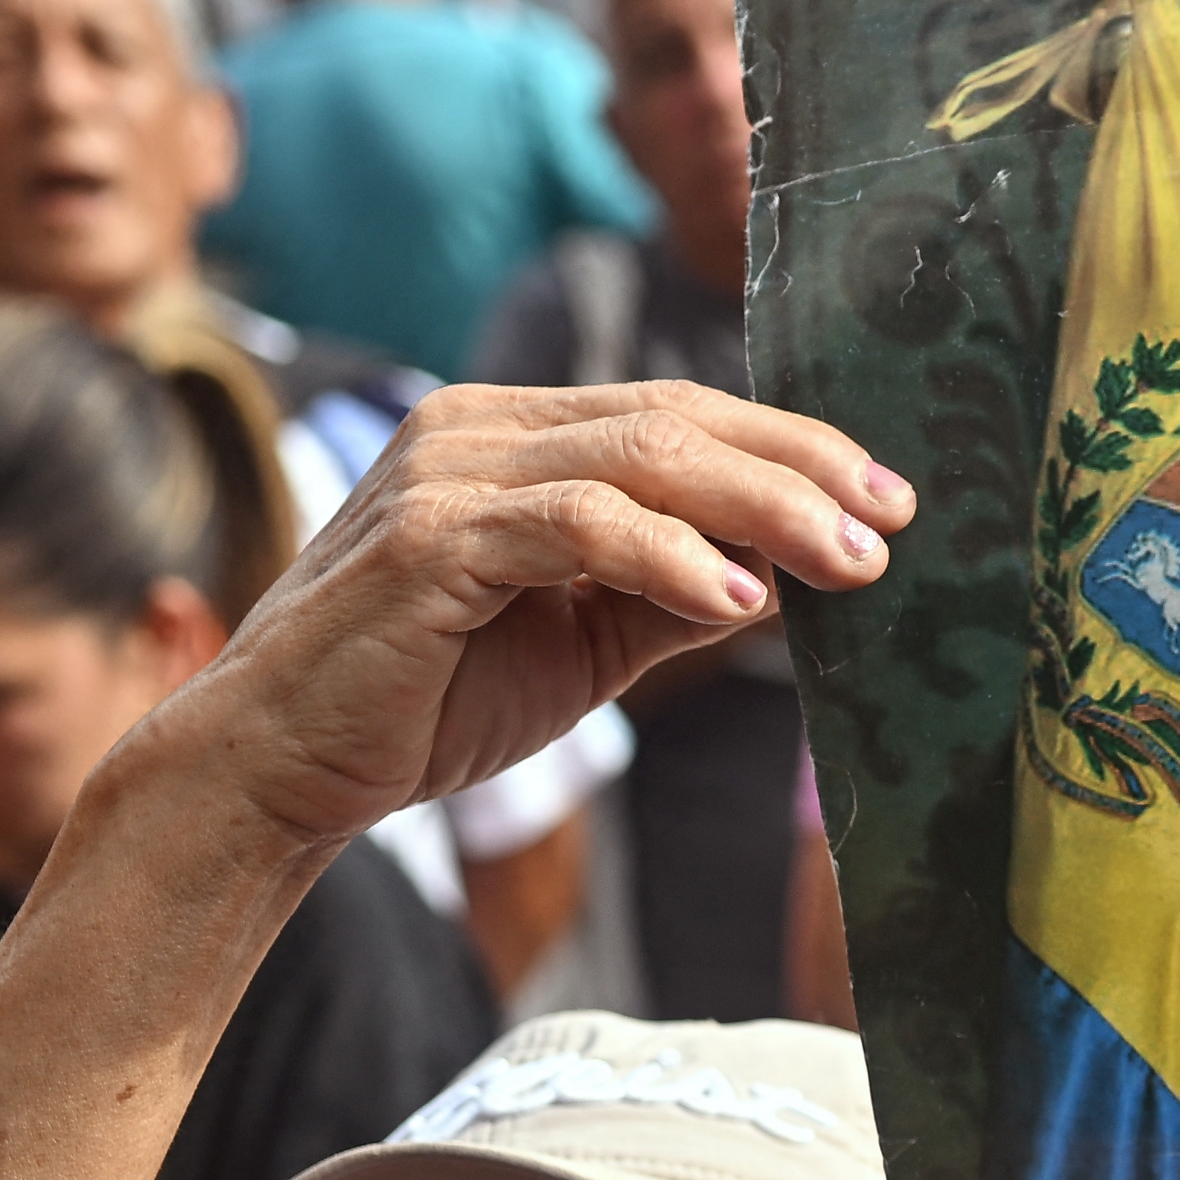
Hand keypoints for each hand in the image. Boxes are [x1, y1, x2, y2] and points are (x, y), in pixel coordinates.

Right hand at [164, 382, 908, 861]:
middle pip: (674, 419)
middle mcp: (478, 428)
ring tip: (847, 565)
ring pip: (640, 459)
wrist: (286, 766)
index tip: (887, 501)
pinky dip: (668, 557)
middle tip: (892, 523)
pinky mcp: (427, 541)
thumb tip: (792, 572)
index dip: (791, 449)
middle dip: (800, 469)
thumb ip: (674, 594)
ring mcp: (447, 475)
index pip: (678, 414)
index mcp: (515, 435)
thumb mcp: (584, 640)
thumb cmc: (429, 699)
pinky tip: (736, 601)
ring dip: (760, 509)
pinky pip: (575, 527)